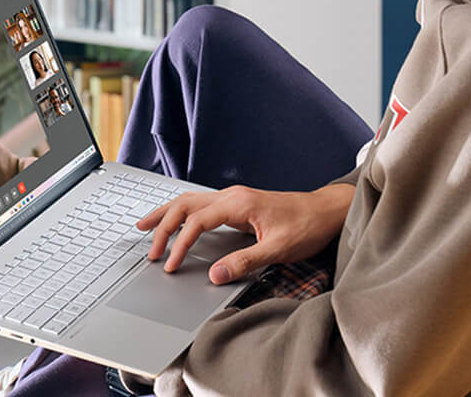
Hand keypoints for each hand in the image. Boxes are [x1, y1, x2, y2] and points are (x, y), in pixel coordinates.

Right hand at [136, 183, 354, 284]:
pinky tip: (175, 221)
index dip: (179, 244)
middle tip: (149, 249)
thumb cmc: (306, 226)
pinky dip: (181, 213)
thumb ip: (245, 262)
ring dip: (167, 214)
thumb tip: (214, 275)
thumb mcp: (277, 248)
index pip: (197, 221)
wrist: (325, 211)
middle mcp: (232, 196)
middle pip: (186, 204)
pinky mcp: (237, 203)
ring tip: (145, 226)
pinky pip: (201, 204)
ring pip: (190, 200)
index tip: (171, 265)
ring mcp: (234, 197)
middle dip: (163, 226)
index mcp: (238, 203)